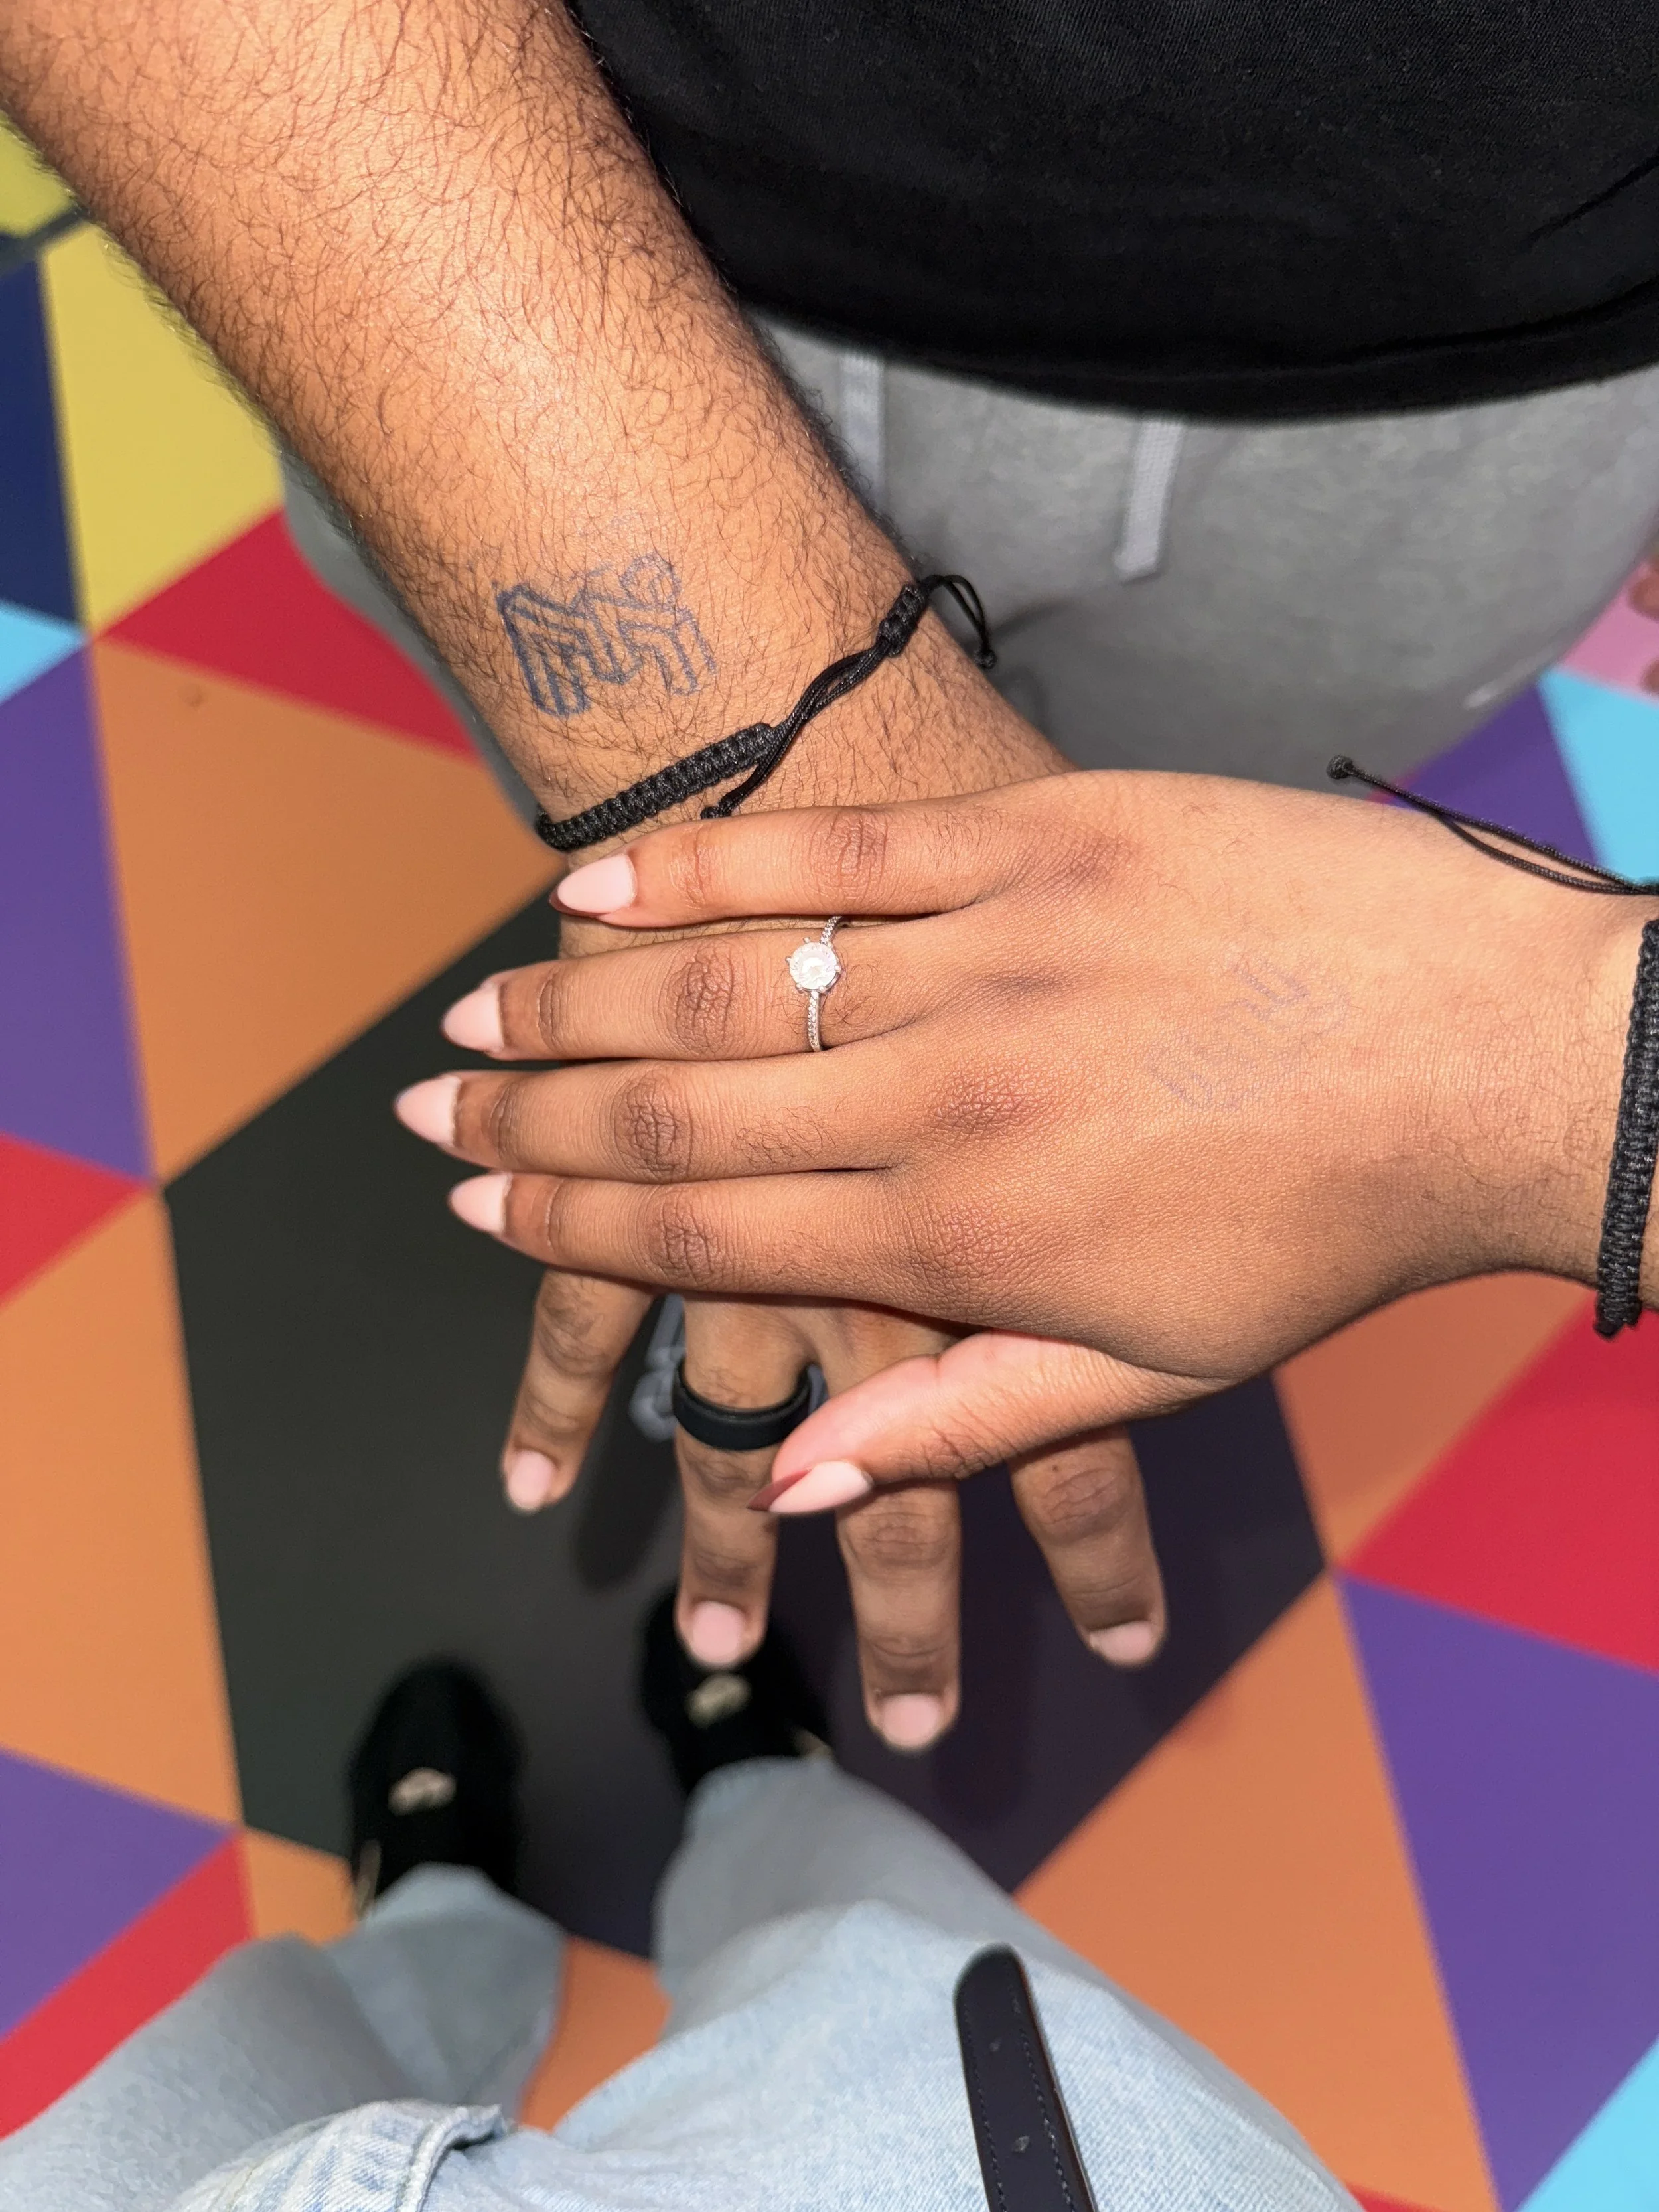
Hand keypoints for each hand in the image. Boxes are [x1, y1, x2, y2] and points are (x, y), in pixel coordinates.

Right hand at [417, 769, 1647, 1491]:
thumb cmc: (1321, 1231)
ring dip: (574, 994)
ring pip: (726, 979)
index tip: (480, 1199)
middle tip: (426, 1105)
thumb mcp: (1147, 1368)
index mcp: (959, 1236)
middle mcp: (942, 1094)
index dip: (572, 1220)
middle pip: (678, 1108)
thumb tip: (800, 1483)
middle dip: (531, 1111)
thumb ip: (957, 1423)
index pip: (707, 1233)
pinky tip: (598, 874)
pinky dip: (704, 861)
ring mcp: (984, 955)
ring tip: (471, 1004)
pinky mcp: (1037, 839)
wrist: (1489, 1055)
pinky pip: (832, 844)